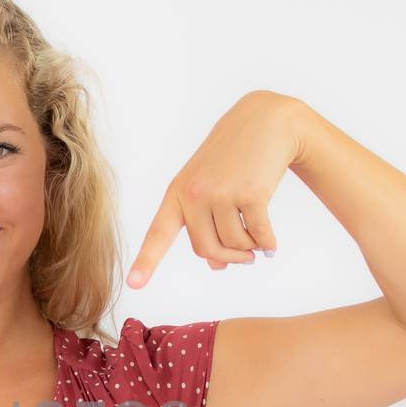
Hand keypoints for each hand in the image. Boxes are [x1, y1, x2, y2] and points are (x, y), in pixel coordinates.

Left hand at [128, 90, 303, 287]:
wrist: (266, 122)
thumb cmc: (234, 160)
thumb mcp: (211, 187)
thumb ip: (206, 225)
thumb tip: (217, 265)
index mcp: (177, 193)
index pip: (159, 233)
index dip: (146, 261)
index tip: (134, 284)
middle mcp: (194, 193)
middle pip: (206, 248)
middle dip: (227, 258)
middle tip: (244, 258)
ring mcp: (221, 192)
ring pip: (234, 244)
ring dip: (250, 250)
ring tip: (257, 243)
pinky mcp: (250, 193)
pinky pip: (258, 235)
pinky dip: (267, 244)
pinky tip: (271, 244)